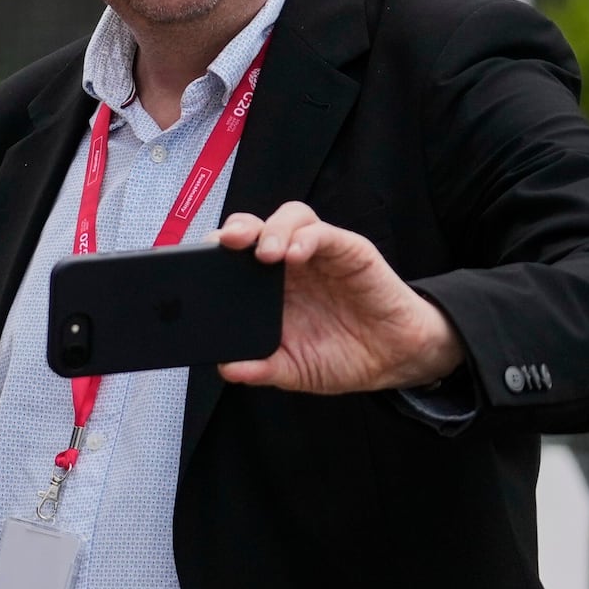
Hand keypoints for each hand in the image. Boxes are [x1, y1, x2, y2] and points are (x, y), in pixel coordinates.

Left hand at [214, 203, 464, 393]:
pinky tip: (297, 254)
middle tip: (224, 244)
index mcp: (266, 287)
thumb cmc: (341, 356)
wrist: (395, 359)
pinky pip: (324, 233)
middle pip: (254, 228)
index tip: (193, 263)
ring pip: (289, 219)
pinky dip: (307, 237)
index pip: (233, 255)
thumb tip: (227, 369)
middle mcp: (288, 264)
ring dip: (271, 229)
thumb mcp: (294, 369)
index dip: (212, 253)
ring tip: (264, 253)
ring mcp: (318, 254)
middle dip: (234, 229)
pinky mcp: (350, 252)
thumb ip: (262, 368)